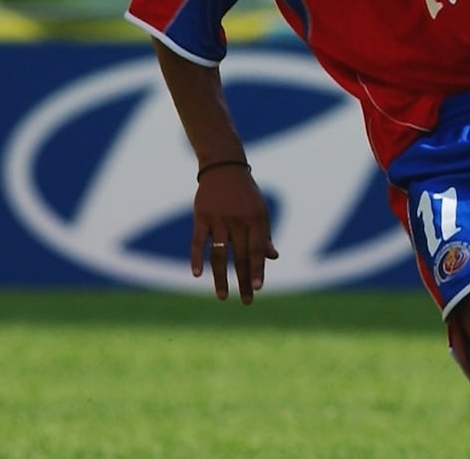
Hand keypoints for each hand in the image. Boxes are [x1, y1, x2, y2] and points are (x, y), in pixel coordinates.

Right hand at [190, 163, 278, 303]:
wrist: (224, 168)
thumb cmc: (246, 194)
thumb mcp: (260, 211)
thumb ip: (264, 235)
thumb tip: (273, 258)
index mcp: (256, 219)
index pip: (257, 250)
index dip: (257, 270)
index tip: (258, 288)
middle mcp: (238, 220)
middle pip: (240, 256)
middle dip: (243, 281)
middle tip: (247, 301)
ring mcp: (218, 218)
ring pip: (219, 254)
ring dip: (220, 277)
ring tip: (223, 296)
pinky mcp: (201, 216)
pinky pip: (197, 241)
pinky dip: (196, 258)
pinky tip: (197, 275)